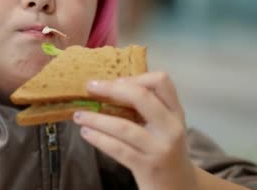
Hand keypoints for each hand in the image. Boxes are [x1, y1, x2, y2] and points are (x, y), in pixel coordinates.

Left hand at [73, 72, 197, 189]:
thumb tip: (109, 87)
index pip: (161, 82)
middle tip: (90, 87)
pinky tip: (86, 133)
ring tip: (79, 115)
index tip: (116, 81)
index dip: (136, 77)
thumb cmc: (165, 150)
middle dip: (111, 89)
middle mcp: (171, 127)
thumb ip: (148, 108)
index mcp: (175, 112)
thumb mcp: (164, 126)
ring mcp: (160, 148)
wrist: (178, 187)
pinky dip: (98, 138)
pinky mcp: (146, 166)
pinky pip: (117, 148)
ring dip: (96, 118)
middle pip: (141, 97)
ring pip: (123, 126)